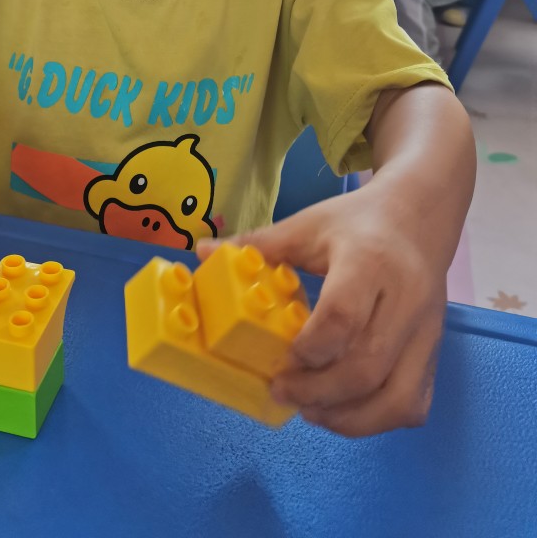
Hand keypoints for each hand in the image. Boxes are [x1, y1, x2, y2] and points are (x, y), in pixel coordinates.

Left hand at [198, 188, 445, 436]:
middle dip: (319, 391)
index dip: (309, 348)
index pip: (343, 316)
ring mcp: (425, 332)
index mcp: (369, 262)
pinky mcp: (433, 353)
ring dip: (348, 417)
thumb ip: (259, 243)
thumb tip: (202, 252)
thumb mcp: (308, 224)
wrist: (420, 217)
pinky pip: (412, 404)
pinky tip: (342, 409)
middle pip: (368, 366)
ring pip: (397, 397)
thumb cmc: (357, 222)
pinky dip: (376, 419)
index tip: (280, 358)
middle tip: (282, 391)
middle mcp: (405, 301)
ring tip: (309, 409)